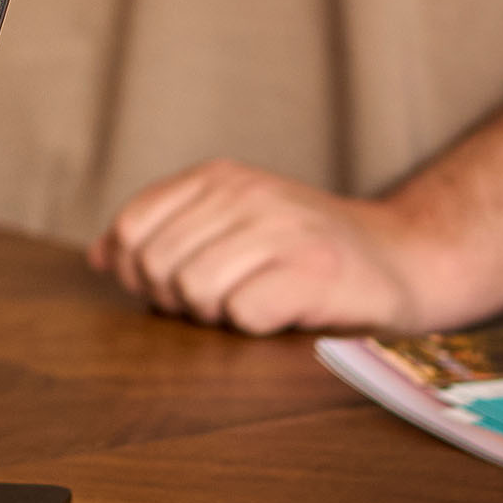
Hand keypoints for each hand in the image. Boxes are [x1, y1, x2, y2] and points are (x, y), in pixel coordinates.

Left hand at [89, 159, 442, 333]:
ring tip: (250, 305)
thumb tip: (98, 256)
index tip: (170, 288)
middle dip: (176, 299)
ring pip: (195, 288)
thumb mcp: (230, 226)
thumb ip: (165, 235)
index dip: (135, 272)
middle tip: (219, 303)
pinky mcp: (314, 270)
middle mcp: (247, 192)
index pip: (130, 228)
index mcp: (218, 176)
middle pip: (156, 264)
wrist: (404, 259)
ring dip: (215, 315)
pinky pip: (243, 312)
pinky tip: (279, 314)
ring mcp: (281, 227)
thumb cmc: (305, 253)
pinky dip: (253, 326)